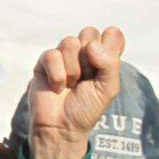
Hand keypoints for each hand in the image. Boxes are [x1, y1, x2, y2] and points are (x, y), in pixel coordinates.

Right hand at [28, 27, 125, 158]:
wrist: (62, 126)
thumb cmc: (87, 108)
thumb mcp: (109, 88)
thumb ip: (110, 64)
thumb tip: (93, 45)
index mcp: (104, 57)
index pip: (113, 34)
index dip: (110, 46)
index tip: (105, 67)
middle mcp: (85, 52)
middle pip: (90, 32)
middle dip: (90, 58)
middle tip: (87, 77)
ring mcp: (64, 55)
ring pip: (70, 42)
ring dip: (73, 69)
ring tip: (72, 84)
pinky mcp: (45, 61)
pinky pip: (52, 55)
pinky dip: (57, 75)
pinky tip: (58, 87)